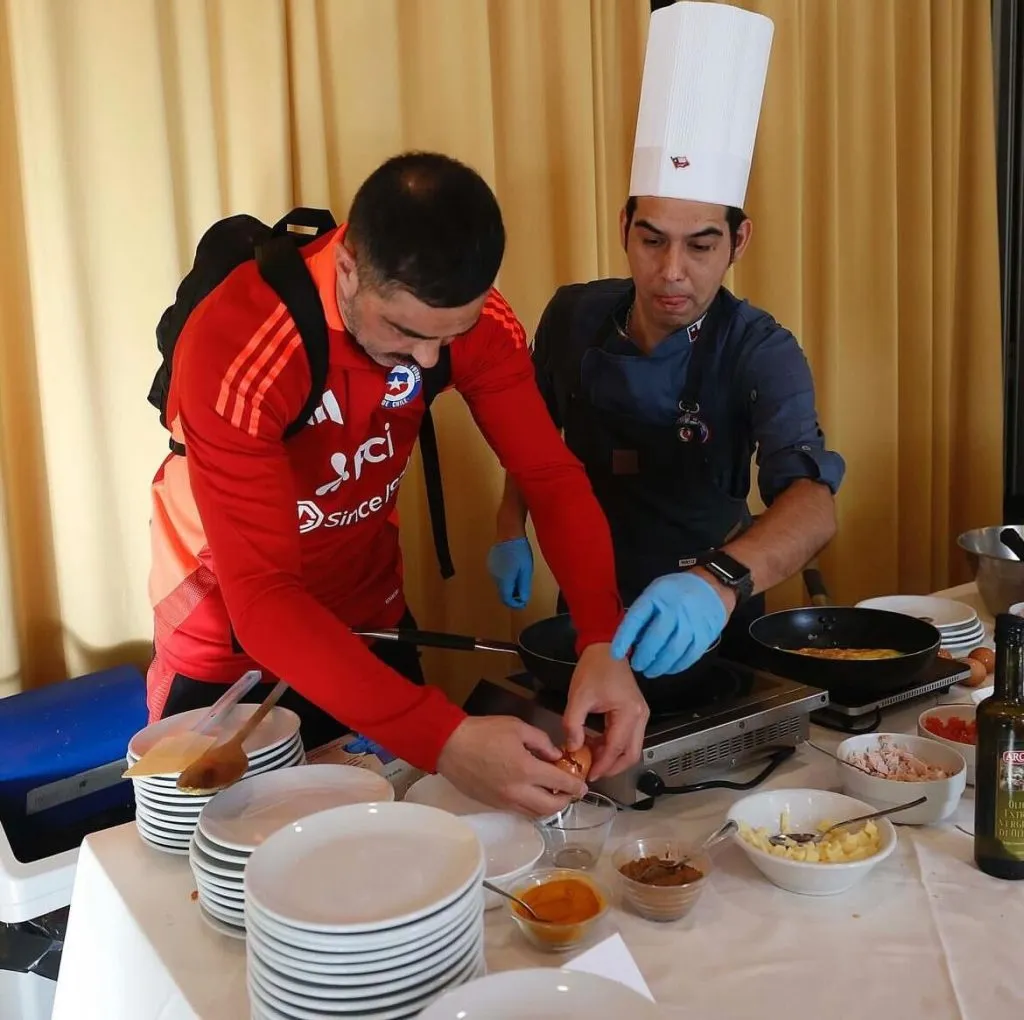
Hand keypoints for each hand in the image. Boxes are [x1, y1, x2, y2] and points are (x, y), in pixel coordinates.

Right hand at [436, 715, 585, 816]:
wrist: (449, 746)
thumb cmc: (484, 732)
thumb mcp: (517, 727)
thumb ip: (541, 742)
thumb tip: (556, 756)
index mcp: (526, 769)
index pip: (560, 784)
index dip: (575, 786)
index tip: (583, 786)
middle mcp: (518, 791)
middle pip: (549, 808)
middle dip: (564, 802)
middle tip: (569, 793)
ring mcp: (504, 801)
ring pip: (534, 814)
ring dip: (548, 808)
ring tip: (552, 794)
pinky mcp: (493, 805)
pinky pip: (519, 811)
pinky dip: (531, 807)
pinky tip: (532, 794)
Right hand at [486, 537, 533, 608]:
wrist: (509, 532)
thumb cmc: (520, 550)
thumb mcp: (526, 570)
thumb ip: (523, 586)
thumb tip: (523, 600)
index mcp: (504, 580)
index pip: (507, 599)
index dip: (515, 604)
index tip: (523, 603)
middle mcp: (495, 577)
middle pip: (503, 593)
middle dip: (513, 595)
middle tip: (524, 592)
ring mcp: (491, 570)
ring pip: (500, 584)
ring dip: (509, 586)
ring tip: (520, 579)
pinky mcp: (491, 563)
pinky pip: (498, 576)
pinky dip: (506, 578)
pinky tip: (513, 570)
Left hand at [563, 643, 648, 780]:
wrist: (606, 647)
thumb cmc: (594, 669)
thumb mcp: (578, 696)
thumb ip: (573, 724)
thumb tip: (572, 748)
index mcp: (629, 713)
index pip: (616, 748)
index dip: (602, 765)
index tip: (588, 775)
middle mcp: (641, 717)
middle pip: (632, 754)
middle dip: (612, 767)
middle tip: (592, 772)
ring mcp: (641, 715)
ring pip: (631, 748)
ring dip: (612, 757)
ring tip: (590, 758)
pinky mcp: (636, 712)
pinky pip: (627, 737)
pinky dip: (613, 745)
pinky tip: (595, 744)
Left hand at [611, 572, 728, 677]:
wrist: (713, 585)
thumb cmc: (679, 590)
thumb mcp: (656, 591)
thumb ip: (644, 612)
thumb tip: (631, 640)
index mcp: (657, 596)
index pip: (635, 619)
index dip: (624, 639)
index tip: (616, 654)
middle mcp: (674, 609)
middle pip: (654, 640)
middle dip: (643, 657)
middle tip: (637, 665)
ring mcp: (691, 623)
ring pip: (671, 652)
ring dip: (658, 666)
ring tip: (650, 671)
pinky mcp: (704, 635)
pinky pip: (688, 656)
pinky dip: (676, 666)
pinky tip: (669, 668)